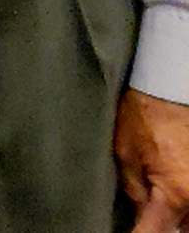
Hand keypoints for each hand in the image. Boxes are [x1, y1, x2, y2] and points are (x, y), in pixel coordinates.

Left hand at [120, 89, 188, 230]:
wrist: (170, 89)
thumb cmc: (145, 117)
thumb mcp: (126, 156)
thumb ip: (134, 193)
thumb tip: (139, 216)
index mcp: (174, 193)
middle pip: (178, 230)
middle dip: (160, 226)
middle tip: (144, 216)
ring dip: (174, 217)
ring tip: (156, 202)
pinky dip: (183, 205)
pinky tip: (169, 192)